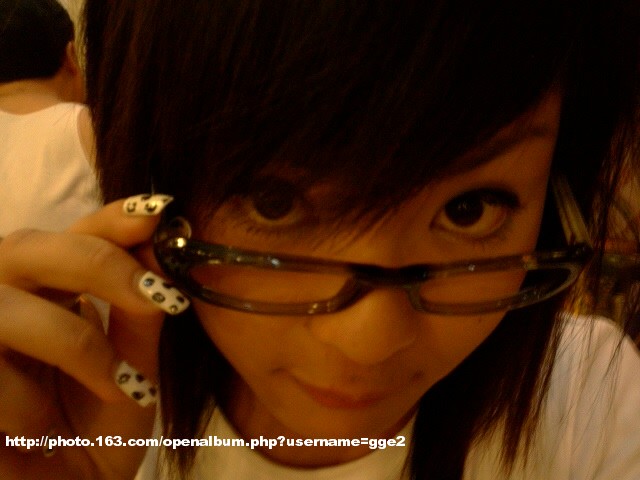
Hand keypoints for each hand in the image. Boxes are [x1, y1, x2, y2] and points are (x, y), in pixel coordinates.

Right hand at [0, 195, 183, 478]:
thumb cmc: (95, 433)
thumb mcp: (133, 368)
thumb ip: (142, 312)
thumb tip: (161, 246)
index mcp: (46, 293)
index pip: (75, 236)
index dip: (112, 217)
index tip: (159, 212)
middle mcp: (0, 301)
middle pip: (29, 247)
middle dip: (99, 264)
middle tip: (157, 295)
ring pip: (5, 308)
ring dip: (77, 346)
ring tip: (118, 389)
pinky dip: (27, 405)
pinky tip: (44, 434)